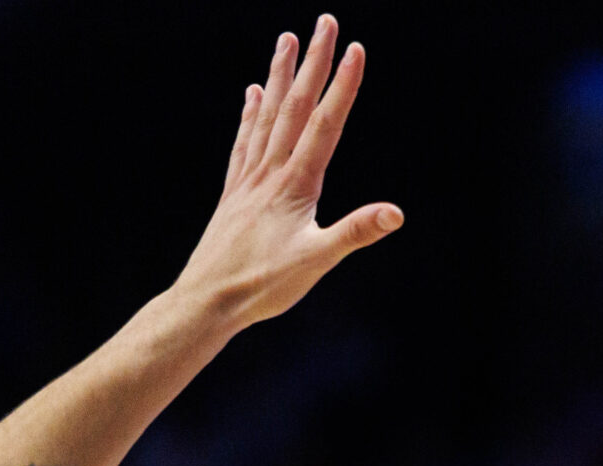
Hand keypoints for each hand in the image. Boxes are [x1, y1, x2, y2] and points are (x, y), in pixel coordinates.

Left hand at [174, 17, 400, 330]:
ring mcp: (249, 179)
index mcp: (295, 184)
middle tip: (325, 22)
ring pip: (268, 115)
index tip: (356, 48)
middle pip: (295, 106)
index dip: (343, 86)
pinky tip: (253, 94)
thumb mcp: (316, 262)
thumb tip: (395, 213)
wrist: (207, 300)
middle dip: (313, 63)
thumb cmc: (263, 286)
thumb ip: (355, 233)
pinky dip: (251, 113)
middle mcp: (270, 172)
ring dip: (280, 76)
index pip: (324, 124)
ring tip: (287, 40)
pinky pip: (245, 141)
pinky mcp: (235, 193)